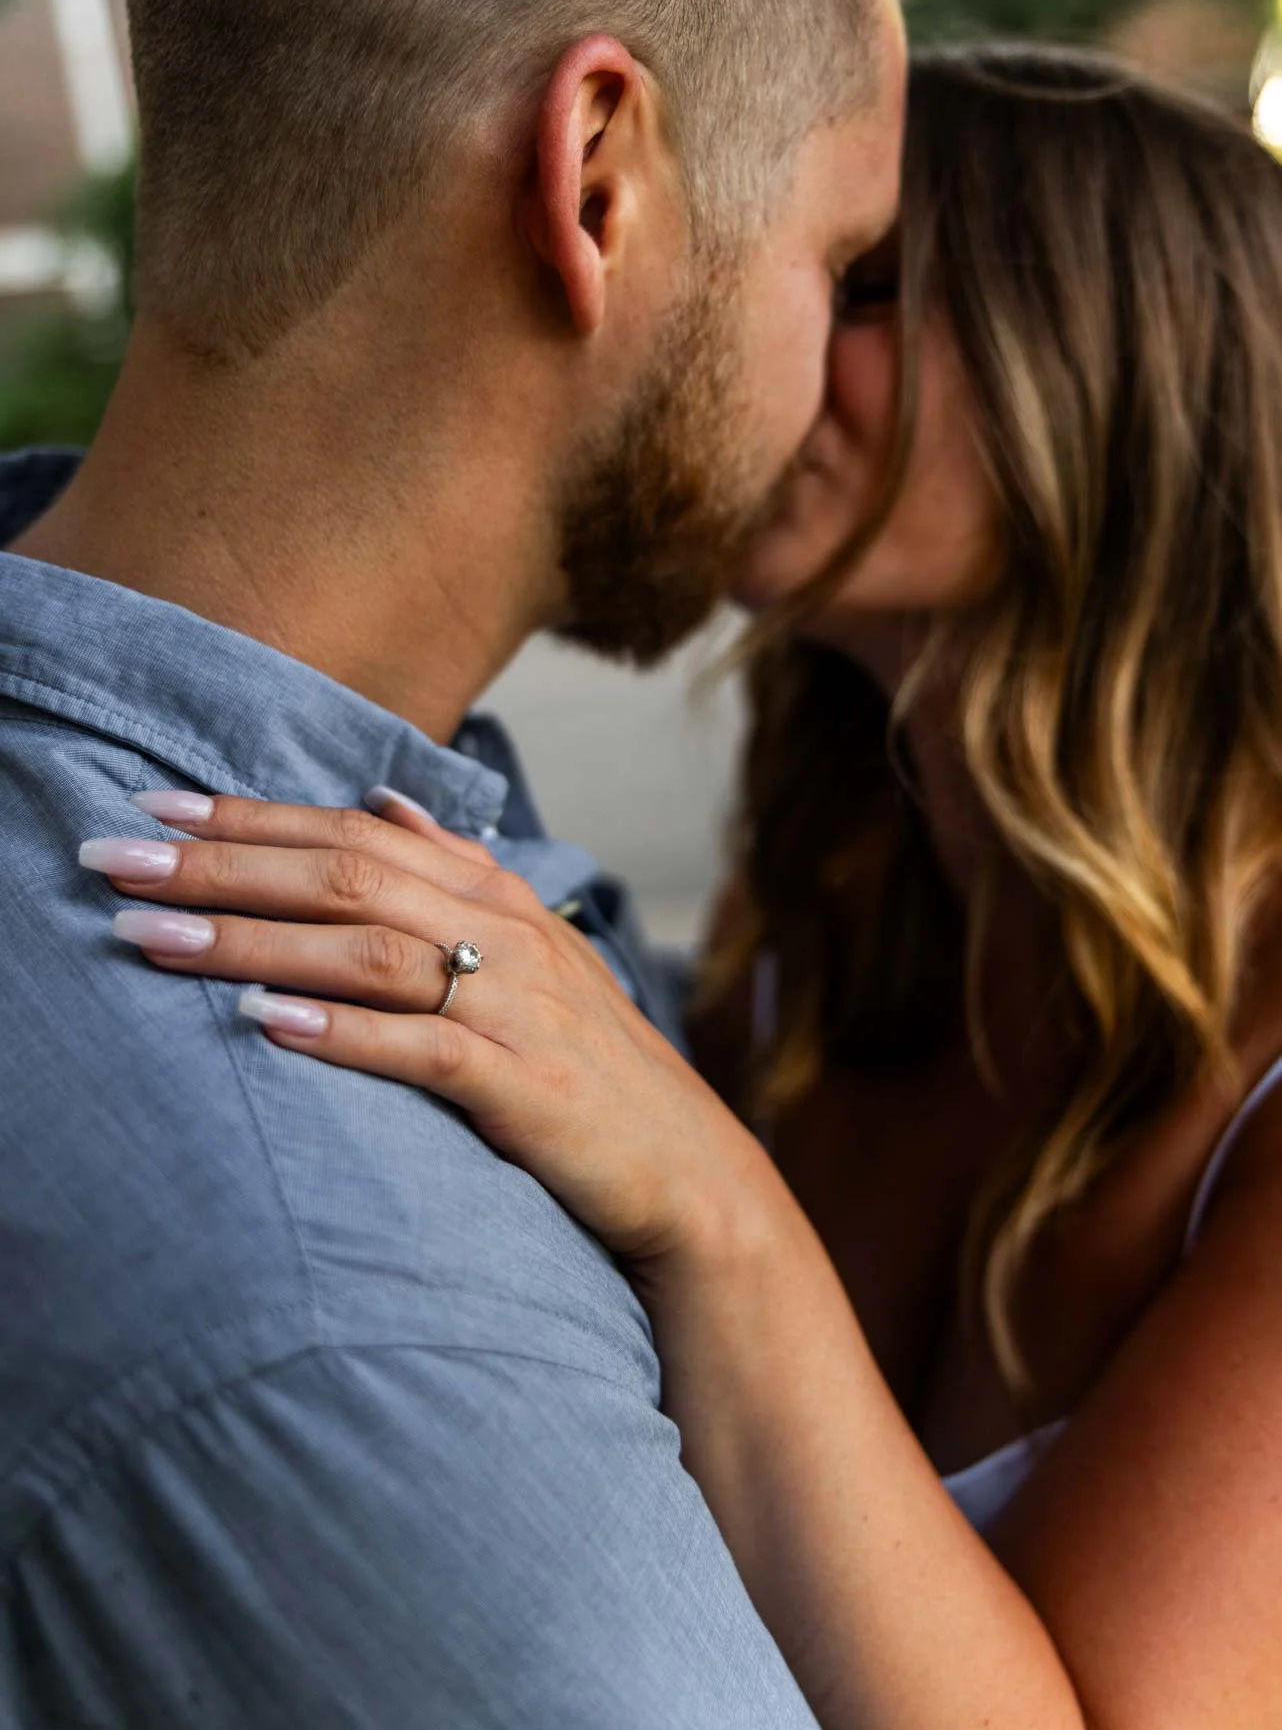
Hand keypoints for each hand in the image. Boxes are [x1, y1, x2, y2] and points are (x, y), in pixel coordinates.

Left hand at [81, 790, 773, 1267]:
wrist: (686, 1169)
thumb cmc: (589, 1061)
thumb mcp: (535, 948)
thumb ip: (458, 870)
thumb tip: (384, 800)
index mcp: (495, 894)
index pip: (354, 832)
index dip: (251, 817)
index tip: (155, 808)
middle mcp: (504, 933)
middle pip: (345, 876)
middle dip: (221, 864)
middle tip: (115, 859)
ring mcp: (515, 1007)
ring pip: (367, 951)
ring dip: (251, 941)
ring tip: (151, 938)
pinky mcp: (522, 1087)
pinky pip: (419, 1049)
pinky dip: (340, 1033)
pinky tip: (264, 1025)